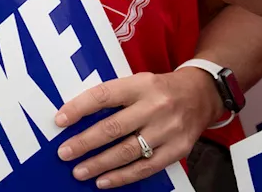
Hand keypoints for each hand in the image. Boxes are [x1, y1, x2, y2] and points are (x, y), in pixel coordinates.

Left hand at [54, 69, 220, 187]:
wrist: (201, 95)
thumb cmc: (159, 90)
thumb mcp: (137, 82)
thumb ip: (112, 96)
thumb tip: (77, 116)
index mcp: (140, 85)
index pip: (104, 95)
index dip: (79, 108)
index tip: (60, 120)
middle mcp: (155, 106)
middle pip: (113, 127)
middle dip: (85, 142)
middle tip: (64, 152)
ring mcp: (168, 129)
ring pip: (127, 151)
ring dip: (99, 164)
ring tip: (79, 170)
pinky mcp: (177, 149)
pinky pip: (145, 167)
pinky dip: (122, 176)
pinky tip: (104, 180)